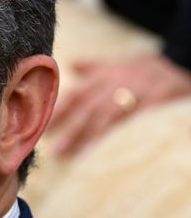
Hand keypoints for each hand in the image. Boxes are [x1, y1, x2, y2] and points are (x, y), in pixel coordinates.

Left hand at [48, 52, 190, 155]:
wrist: (182, 62)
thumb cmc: (147, 67)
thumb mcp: (120, 63)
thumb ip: (95, 67)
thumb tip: (71, 64)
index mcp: (106, 75)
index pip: (77, 93)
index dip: (59, 111)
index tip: (41, 127)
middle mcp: (117, 82)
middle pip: (89, 106)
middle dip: (71, 128)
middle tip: (54, 149)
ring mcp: (137, 91)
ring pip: (109, 114)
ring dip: (90, 135)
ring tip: (74, 155)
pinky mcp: (156, 100)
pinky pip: (136, 121)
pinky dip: (121, 135)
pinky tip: (109, 151)